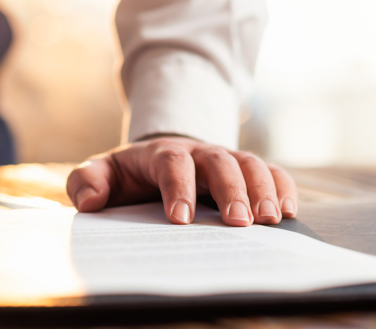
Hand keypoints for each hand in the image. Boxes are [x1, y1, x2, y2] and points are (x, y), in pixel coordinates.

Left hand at [66, 136, 296, 226]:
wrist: (158, 157)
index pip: (172, 162)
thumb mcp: (102, 172)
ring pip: (249, 163)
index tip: (181, 221)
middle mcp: (197, 152)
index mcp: (160, 152)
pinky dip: (282, 186)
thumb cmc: (131, 173)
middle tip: (240, 223)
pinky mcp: (242, 169)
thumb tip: (93, 202)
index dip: (178, 187)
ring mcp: (223, 158)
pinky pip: (268, 170)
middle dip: (232, 190)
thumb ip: (87, 181)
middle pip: (219, 160)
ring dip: (263, 189)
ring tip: (271, 220)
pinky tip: (288, 210)